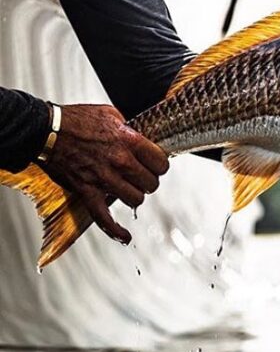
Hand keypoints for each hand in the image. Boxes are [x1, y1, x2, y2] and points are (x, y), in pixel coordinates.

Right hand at [40, 104, 169, 243]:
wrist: (46, 130)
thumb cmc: (76, 120)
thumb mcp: (111, 114)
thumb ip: (130, 128)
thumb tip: (141, 136)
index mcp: (129, 141)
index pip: (161, 163)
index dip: (159, 165)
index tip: (154, 165)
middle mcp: (120, 161)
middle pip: (151, 184)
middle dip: (148, 181)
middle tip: (141, 177)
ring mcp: (104, 179)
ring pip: (136, 200)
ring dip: (134, 196)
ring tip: (129, 189)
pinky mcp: (87, 191)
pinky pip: (104, 218)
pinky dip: (115, 231)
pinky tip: (125, 237)